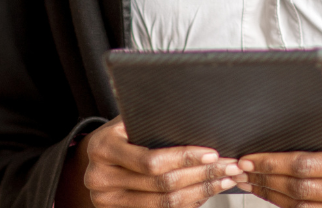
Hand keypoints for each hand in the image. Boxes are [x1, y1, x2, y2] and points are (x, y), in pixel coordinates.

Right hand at [75, 119, 240, 206]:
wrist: (93, 158)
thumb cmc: (117, 136)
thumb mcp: (125, 122)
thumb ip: (150, 122)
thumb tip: (195, 122)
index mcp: (103, 149)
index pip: (151, 161)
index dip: (185, 158)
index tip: (212, 153)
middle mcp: (100, 179)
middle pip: (162, 184)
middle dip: (201, 175)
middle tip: (228, 167)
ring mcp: (108, 201)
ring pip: (165, 204)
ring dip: (200, 192)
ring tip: (223, 180)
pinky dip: (188, 203)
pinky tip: (204, 192)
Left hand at [237, 109, 321, 206]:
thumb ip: (318, 127)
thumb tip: (271, 132)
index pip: (308, 165)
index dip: (273, 163)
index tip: (249, 159)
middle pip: (305, 190)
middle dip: (268, 180)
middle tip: (243, 171)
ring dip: (273, 196)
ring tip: (251, 182)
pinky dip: (289, 205)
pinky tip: (272, 194)